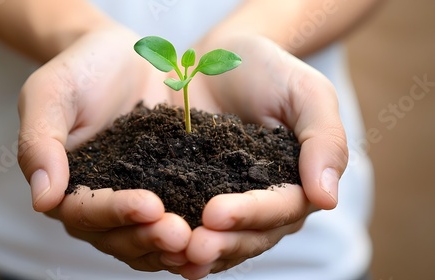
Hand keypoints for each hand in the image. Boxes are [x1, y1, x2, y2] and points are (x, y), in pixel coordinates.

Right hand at [17, 25, 190, 270]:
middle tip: (181, 234)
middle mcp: (99, 203)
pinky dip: (194, 233)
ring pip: (148, 239)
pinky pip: (177, 219)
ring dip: (173, 246)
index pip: (85, 212)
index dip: (116, 213)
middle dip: (149, 236)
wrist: (123, 57)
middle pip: (119, 236)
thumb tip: (42, 200)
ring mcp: (133, 201)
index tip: (149, 205)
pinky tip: (218, 237)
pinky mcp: (166, 191)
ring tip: (202, 242)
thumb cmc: (81, 69)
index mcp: (66, 186)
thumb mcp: (52, 94)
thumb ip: (40, 143)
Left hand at [167, 34, 347, 278]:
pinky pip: (189, 223)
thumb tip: (327, 199)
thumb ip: (324, 139)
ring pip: (221, 240)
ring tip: (172, 255)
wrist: (217, 60)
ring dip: (199, 251)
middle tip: (190, 247)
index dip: (250, 215)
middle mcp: (265, 201)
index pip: (281, 209)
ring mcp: (228, 201)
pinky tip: (154, 244)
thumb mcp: (305, 92)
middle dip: (222, 243)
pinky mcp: (193, 196)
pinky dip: (176, 239)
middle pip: (250, 235)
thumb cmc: (267, 70)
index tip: (215, 213)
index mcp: (297, 182)